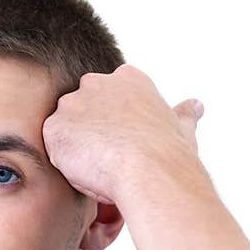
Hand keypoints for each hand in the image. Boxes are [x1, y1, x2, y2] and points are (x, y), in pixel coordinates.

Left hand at [42, 64, 205, 206]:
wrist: (149, 170)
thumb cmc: (168, 154)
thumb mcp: (181, 127)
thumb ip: (182, 114)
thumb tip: (195, 106)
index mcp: (128, 79)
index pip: (108, 101)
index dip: (113, 127)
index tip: (124, 145)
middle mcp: (96, 83)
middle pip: (81, 112)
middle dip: (90, 135)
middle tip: (108, 158)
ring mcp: (72, 103)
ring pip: (66, 132)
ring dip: (77, 150)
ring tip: (100, 167)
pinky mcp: (55, 127)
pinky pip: (54, 150)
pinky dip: (66, 164)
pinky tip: (87, 170)